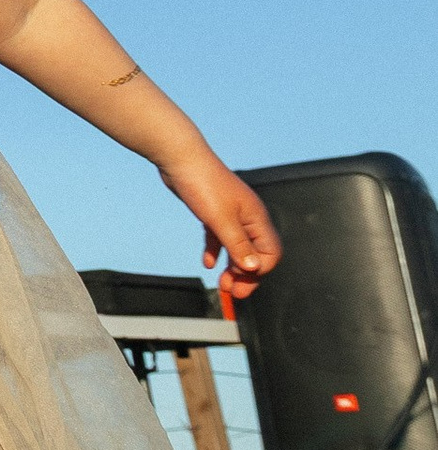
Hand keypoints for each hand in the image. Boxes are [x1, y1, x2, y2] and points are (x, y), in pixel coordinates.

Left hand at [169, 155, 280, 303]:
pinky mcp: (214, 213)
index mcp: (256, 218)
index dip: (259, 271)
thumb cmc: (203, 184)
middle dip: (246, 274)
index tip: (241, 284)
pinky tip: (207, 262)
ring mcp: (231, 214)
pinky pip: (220, 237)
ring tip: (222, 283)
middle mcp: (248, 217)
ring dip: (232, 266)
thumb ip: (238, 245)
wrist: (179, 158)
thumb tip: (253, 268)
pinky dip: (215, 251)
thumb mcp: (221, 220)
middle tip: (232, 291)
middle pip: (256, 253)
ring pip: (238, 247)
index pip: (271, 253)